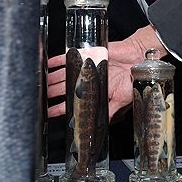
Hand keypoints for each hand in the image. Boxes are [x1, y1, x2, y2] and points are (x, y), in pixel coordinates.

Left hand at [46, 25, 166, 120]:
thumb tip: (99, 127)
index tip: (50, 112)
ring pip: (64, 73)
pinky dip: (57, 60)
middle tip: (40, 97)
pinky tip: (48, 64)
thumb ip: (109, 112)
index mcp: (96, 92)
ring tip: (41, 83)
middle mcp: (89, 80)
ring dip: (51, 78)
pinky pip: (68, 56)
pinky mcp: (87, 54)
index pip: (74, 102)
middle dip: (52, 93)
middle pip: (66, 87)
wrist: (141, 58)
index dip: (61, 107)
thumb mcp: (121, 100)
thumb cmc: (134, 78)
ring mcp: (86, 66)